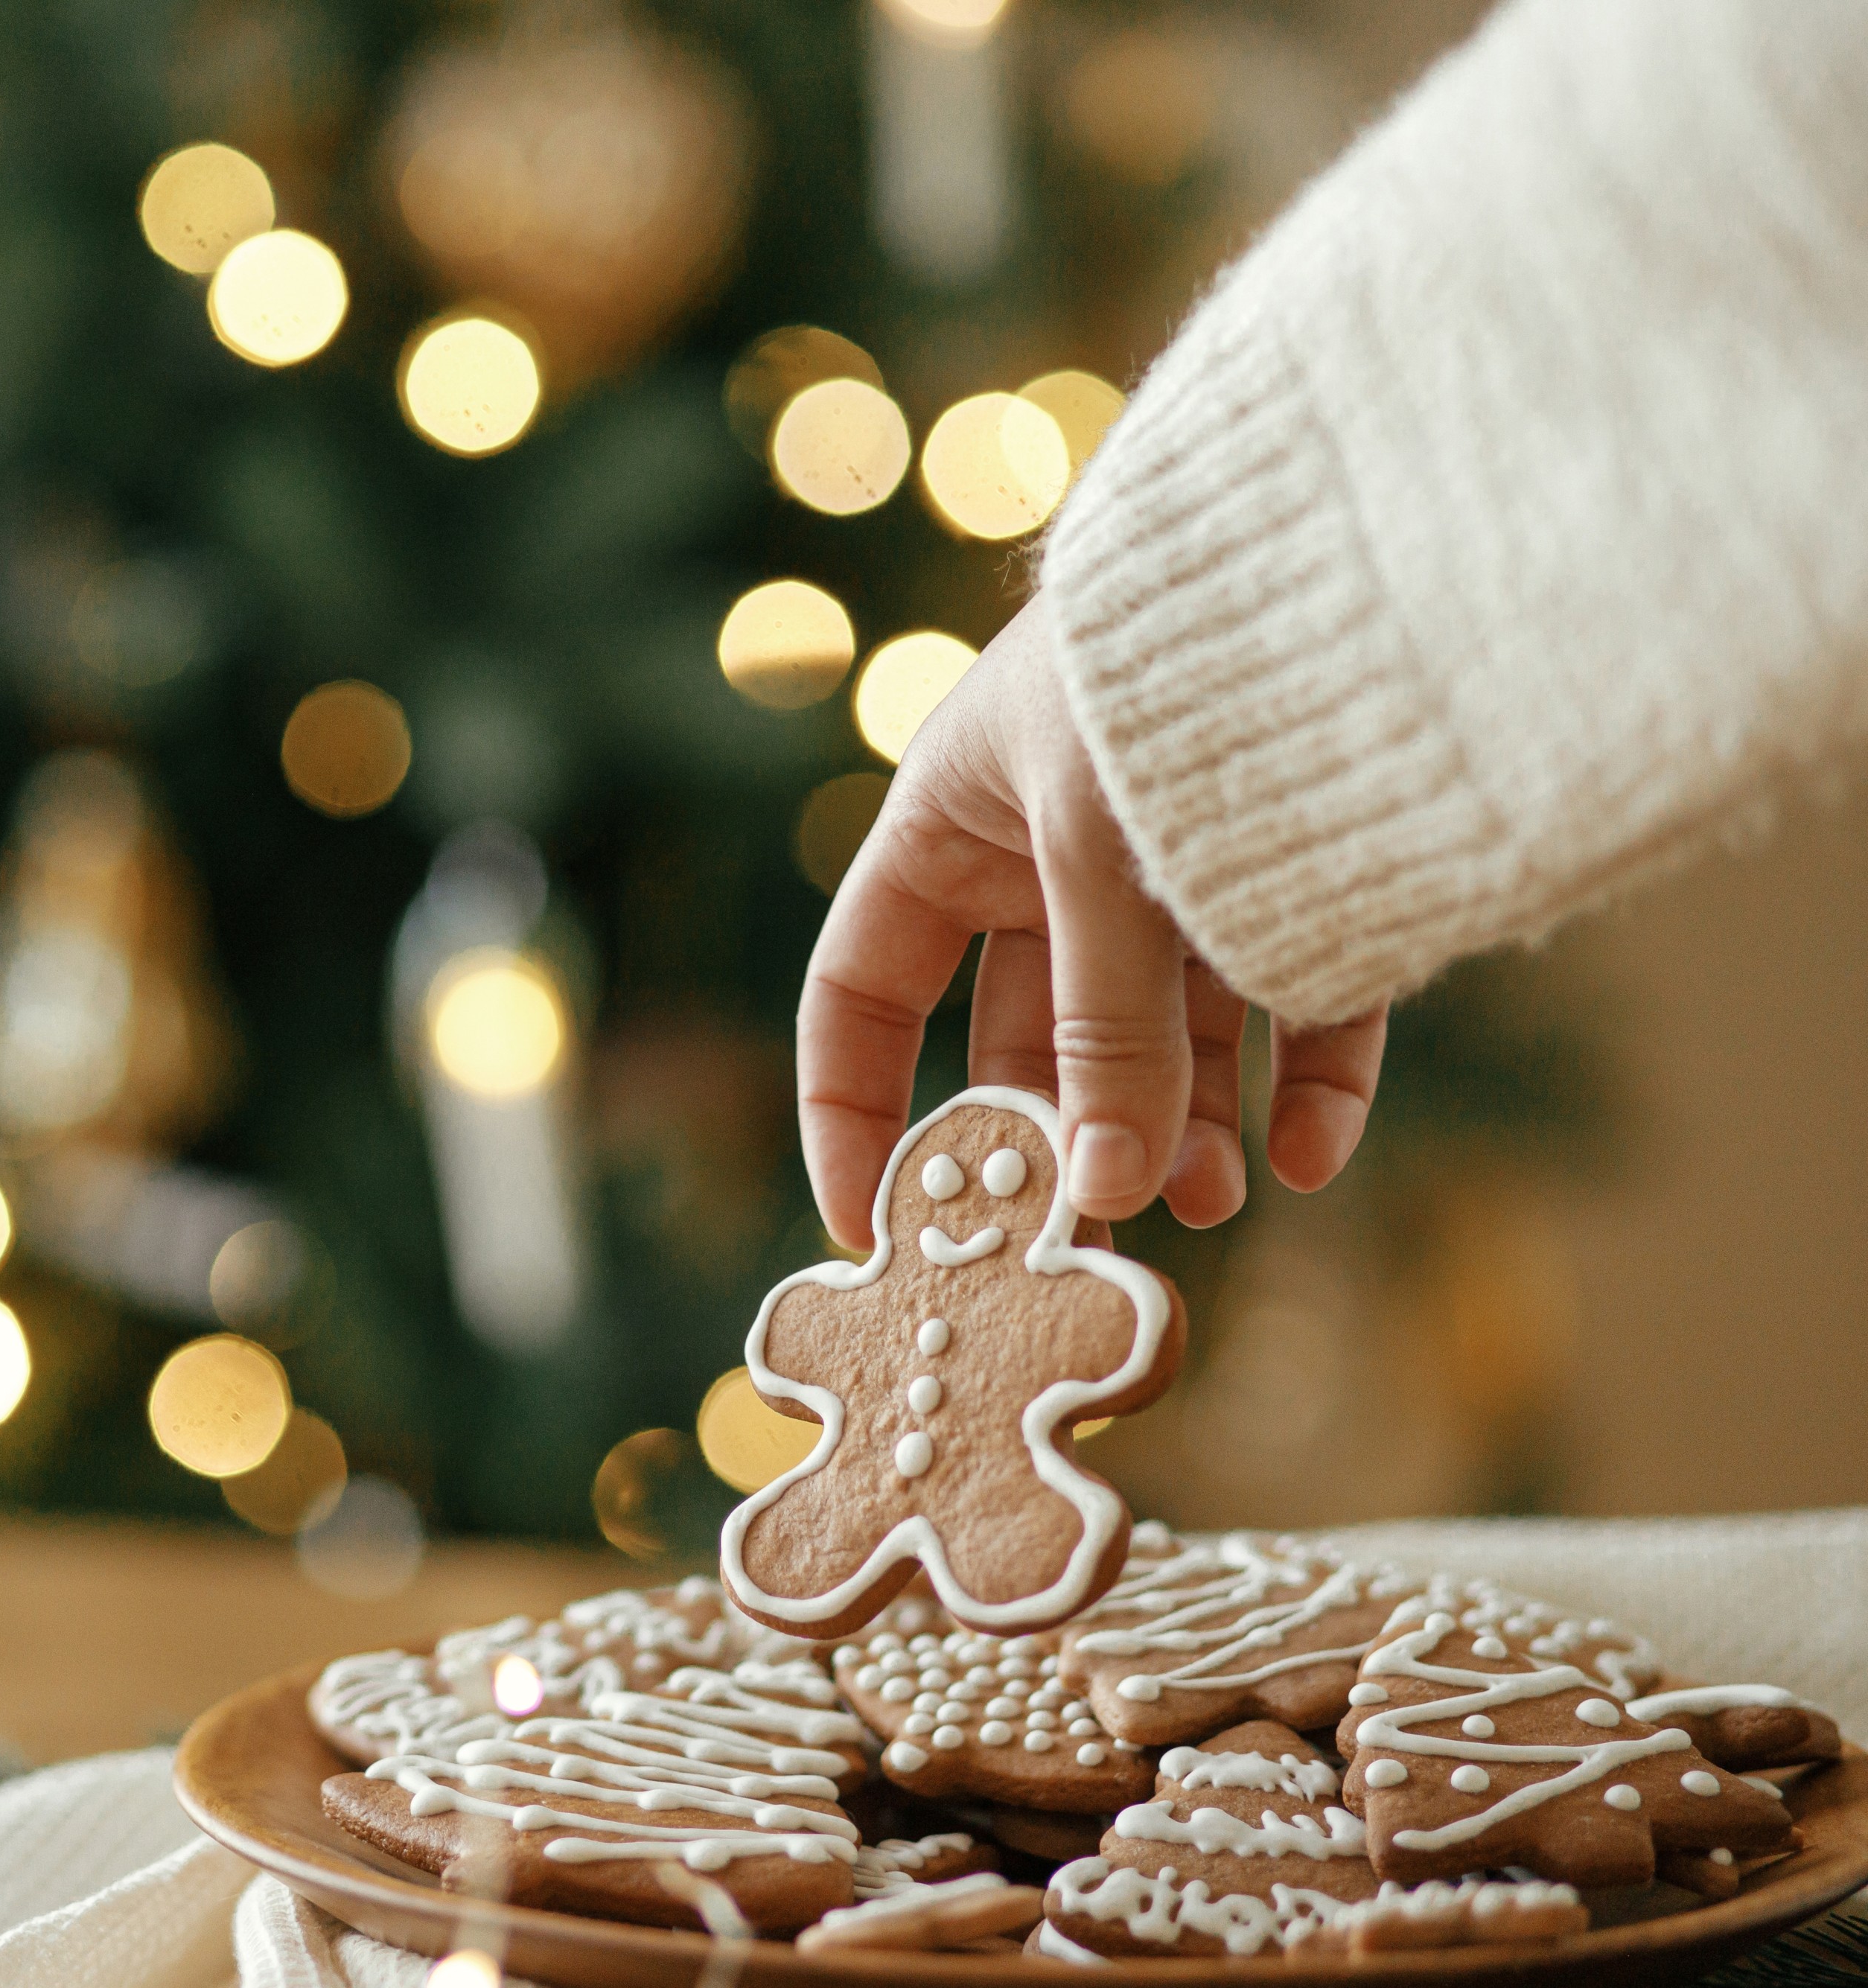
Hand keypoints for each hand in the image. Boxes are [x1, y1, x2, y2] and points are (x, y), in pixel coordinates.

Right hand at [799, 596, 1386, 1249]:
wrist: (1342, 538)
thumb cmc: (1165, 671)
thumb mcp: (1102, 856)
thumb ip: (1102, 1030)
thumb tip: (1112, 1190)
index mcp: (948, 827)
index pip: (858, 997)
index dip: (852, 1113)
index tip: (874, 1225)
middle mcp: (1048, 858)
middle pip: (1022, 1042)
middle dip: (1054, 1141)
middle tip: (1080, 1243)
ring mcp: (1171, 875)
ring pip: (1163, 1040)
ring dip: (1183, 1126)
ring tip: (1213, 1197)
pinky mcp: (1297, 878)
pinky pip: (1293, 1008)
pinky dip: (1302, 1085)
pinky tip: (1310, 1153)